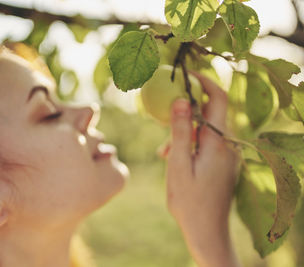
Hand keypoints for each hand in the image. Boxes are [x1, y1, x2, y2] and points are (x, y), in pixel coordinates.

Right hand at [164, 72, 239, 266]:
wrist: (207, 230)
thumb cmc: (189, 201)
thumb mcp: (179, 164)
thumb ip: (181, 132)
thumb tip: (180, 100)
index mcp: (218, 142)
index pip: (218, 99)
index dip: (204, 82)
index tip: (185, 74)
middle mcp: (228, 145)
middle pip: (211, 112)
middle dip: (187, 111)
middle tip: (165, 118)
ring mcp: (228, 154)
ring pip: (207, 129)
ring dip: (186, 132)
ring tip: (165, 151)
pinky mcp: (224, 163)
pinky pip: (208, 143)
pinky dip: (191, 144)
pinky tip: (174, 158)